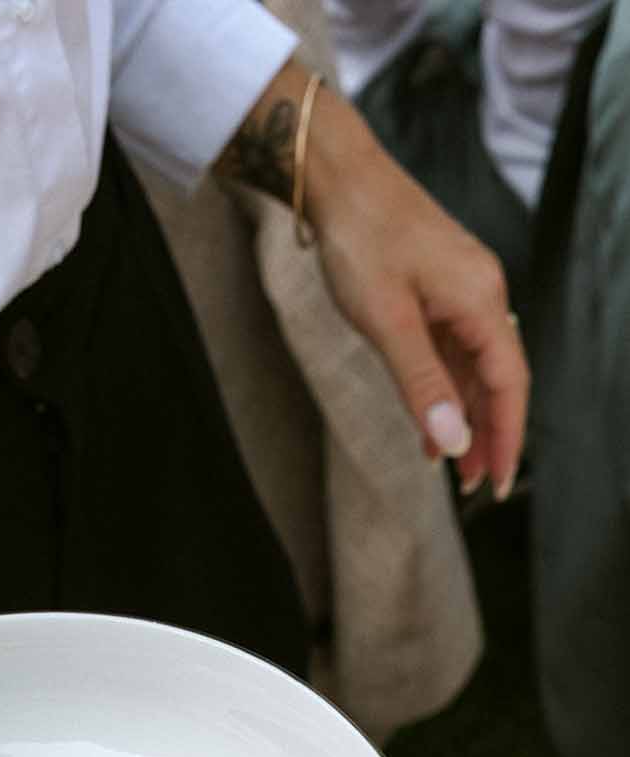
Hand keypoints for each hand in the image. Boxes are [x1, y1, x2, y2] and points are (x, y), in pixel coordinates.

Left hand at [220, 64, 529, 499]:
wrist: (337, 178)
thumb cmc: (360, 240)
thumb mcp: (388, 322)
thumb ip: (422, 385)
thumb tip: (453, 442)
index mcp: (480, 301)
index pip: (508, 384)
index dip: (506, 437)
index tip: (496, 484)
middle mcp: (480, 294)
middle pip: (496, 379)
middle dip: (488, 435)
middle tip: (475, 488)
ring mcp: (459, 291)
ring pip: (472, 368)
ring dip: (464, 417)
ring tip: (454, 469)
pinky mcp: (435, 288)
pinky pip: (450, 350)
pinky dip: (444, 389)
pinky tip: (429, 421)